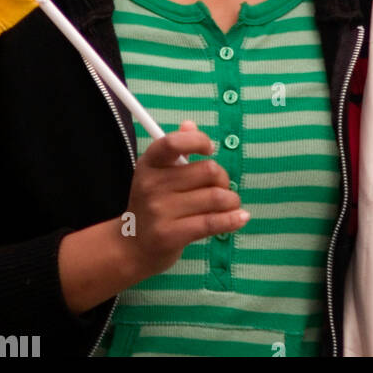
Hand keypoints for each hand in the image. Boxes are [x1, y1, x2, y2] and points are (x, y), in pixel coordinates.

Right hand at [122, 121, 248, 282]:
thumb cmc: (152, 205)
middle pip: (207, 170)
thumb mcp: (157, 174)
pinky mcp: (170, 235)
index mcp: (149, 164)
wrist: (132, 248)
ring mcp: (159, 211)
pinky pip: (211, 222)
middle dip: (223, 179)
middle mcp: (152, 185)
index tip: (210, 150)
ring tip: (230, 204)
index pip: (174, 143)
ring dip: (231, 200)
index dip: (198, 141)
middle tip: (222, 188)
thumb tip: (190, 125)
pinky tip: (241, 217)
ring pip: (214, 197)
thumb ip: (175, 148)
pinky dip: (232, 219)